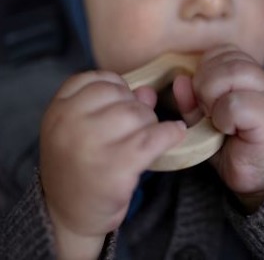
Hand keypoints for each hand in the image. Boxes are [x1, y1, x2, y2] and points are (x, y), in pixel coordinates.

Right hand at [40, 71, 185, 258]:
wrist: (68, 215)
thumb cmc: (79, 165)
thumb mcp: (84, 128)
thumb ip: (114, 103)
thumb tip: (148, 91)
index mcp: (59, 109)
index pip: (96, 79)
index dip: (116, 87)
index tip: (122, 100)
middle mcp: (70, 123)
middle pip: (121, 95)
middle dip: (134, 108)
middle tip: (132, 129)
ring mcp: (91, 145)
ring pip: (138, 114)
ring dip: (149, 123)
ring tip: (142, 139)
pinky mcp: (115, 167)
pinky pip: (153, 138)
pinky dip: (169, 133)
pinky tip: (175, 134)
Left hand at [173, 45, 263, 211]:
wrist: (258, 174)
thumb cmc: (231, 142)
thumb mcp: (203, 117)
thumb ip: (191, 98)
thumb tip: (180, 80)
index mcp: (247, 71)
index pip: (220, 51)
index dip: (204, 70)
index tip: (203, 96)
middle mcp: (261, 77)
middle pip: (223, 59)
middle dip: (204, 84)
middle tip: (208, 110)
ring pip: (231, 74)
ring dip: (213, 98)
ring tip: (217, 118)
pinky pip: (235, 104)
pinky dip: (224, 118)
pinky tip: (229, 129)